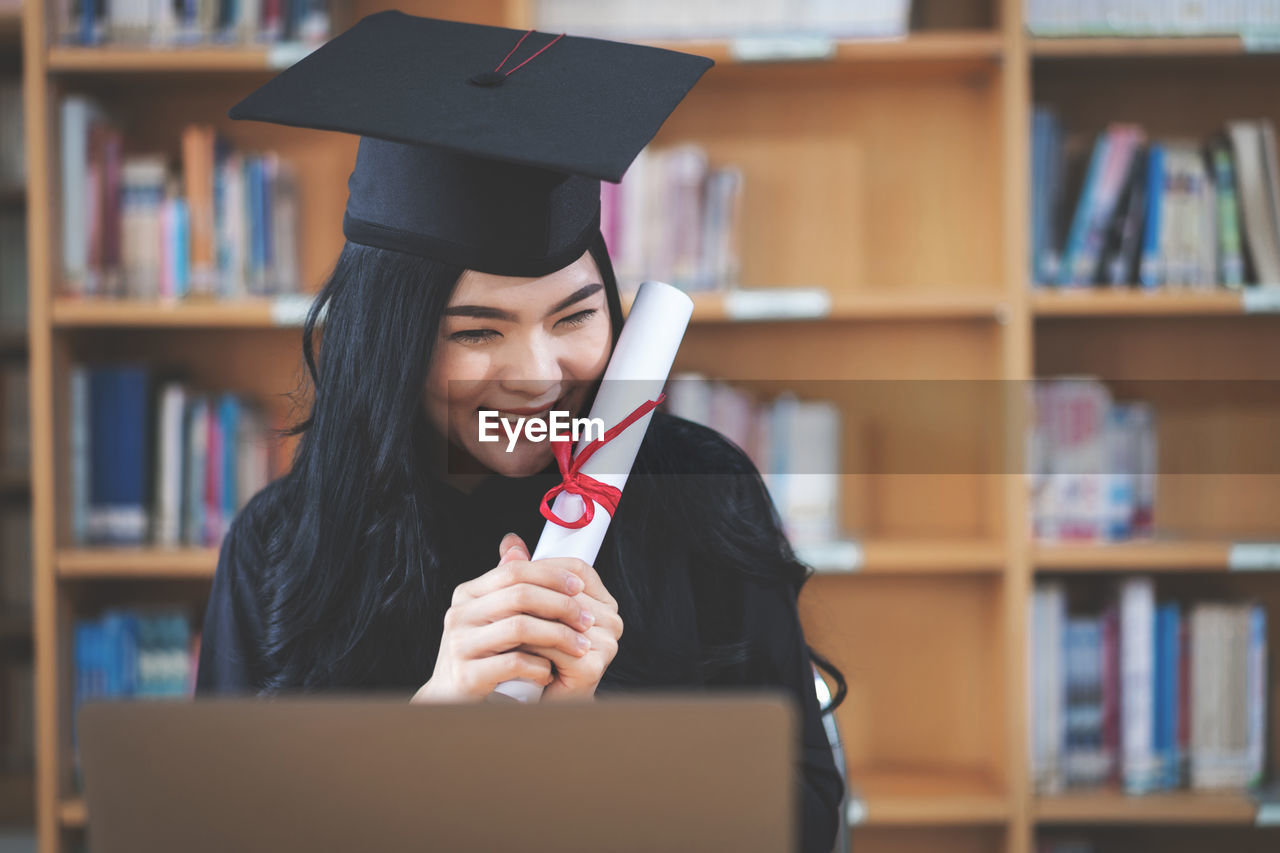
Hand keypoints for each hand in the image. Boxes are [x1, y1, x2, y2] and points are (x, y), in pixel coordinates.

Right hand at [412, 534, 597, 702]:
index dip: (550, 575)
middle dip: (561, 605)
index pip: (513, 571)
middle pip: (520, 595)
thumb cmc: (479, 656)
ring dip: (558, 636)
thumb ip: (504, 583)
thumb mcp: (489, 615)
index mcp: (467, 594)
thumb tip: (515, 543)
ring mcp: (459, 645)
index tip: (579, 586)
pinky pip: (512, 663)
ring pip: (519, 628)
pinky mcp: (466, 675)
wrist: (448, 700)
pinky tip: (550, 672)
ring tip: (580, 646)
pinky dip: (539, 666)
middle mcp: (459, 615)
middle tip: (587, 620)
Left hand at [497, 534, 622, 701]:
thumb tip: (510, 542)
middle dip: (530, 595)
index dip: (544, 567)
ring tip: (498, 622)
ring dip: (526, 620)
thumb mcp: (531, 609)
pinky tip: (509, 648)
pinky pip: (554, 646)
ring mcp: (606, 643)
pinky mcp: (592, 665)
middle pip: (566, 593)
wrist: (544, 700)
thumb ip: (525, 574)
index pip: (577, 569)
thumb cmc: (539, 654)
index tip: (513, 573)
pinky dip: (529, 647)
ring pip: (558, 619)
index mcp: (603, 601)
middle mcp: (611, 620)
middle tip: (496, 598)